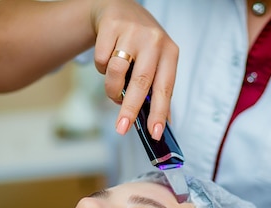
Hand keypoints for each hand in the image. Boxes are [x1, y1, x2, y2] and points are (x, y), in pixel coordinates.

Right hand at [91, 0, 177, 139]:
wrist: (121, 9)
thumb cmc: (141, 44)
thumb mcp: (157, 62)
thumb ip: (158, 91)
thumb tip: (162, 125)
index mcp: (170, 53)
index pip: (165, 88)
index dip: (160, 112)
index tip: (155, 133)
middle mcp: (154, 41)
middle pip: (140, 82)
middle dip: (130, 109)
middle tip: (122, 128)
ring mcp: (133, 32)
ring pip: (116, 72)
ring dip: (111, 88)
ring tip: (114, 88)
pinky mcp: (112, 26)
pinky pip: (101, 60)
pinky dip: (101, 68)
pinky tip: (108, 59)